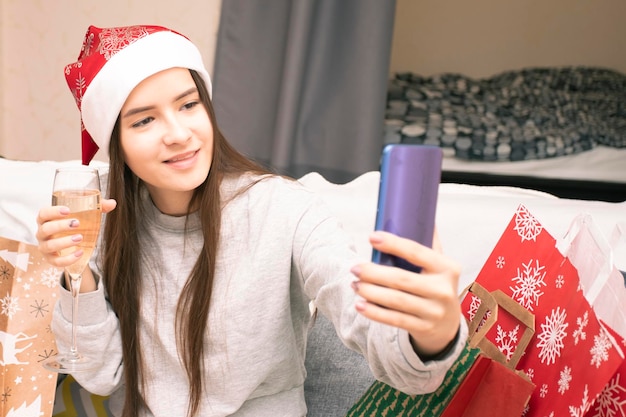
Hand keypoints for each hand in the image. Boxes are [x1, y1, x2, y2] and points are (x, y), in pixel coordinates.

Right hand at [35, 198, 116, 291]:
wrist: (75, 244)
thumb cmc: (77, 225)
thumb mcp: (86, 214)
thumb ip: (98, 207)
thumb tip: (112, 203)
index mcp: (47, 219)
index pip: (43, 213)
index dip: (53, 211)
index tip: (67, 210)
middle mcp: (42, 233)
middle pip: (45, 229)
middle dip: (60, 226)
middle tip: (77, 223)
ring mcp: (45, 247)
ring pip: (49, 246)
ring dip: (64, 242)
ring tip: (80, 238)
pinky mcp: (51, 260)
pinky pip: (56, 262)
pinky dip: (67, 259)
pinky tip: (80, 253)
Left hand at [350, 230, 461, 357]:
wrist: (448, 326)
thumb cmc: (437, 286)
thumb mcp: (440, 265)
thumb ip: (430, 242)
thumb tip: (421, 209)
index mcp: (447, 268)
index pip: (417, 252)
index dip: (394, 244)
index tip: (372, 237)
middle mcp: (443, 290)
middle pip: (402, 279)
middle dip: (374, 273)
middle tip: (354, 267)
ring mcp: (434, 311)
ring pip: (396, 300)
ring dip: (370, 292)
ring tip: (354, 284)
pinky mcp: (423, 328)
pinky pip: (394, 320)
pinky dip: (374, 312)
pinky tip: (360, 305)